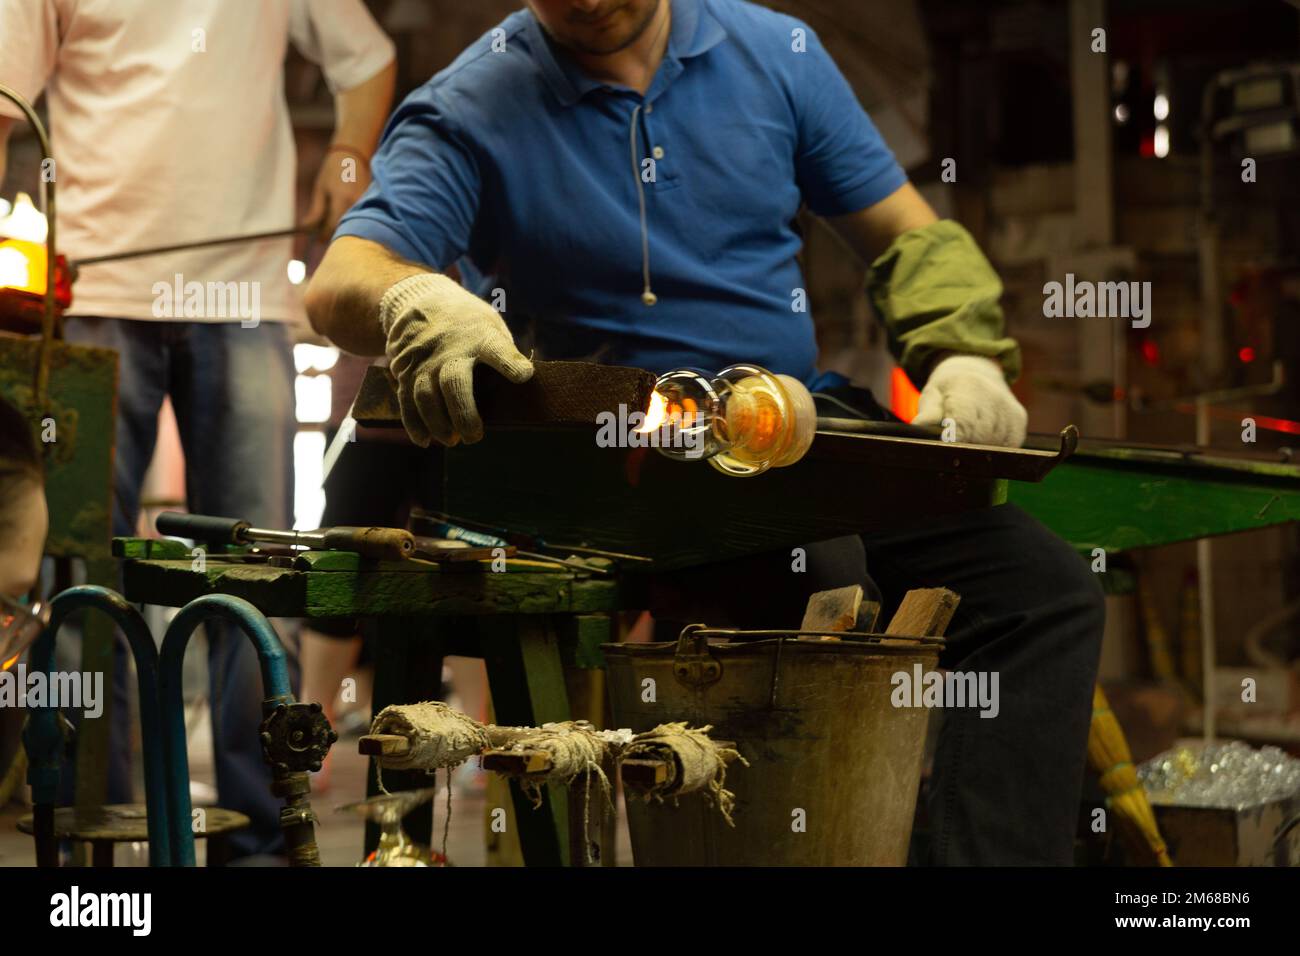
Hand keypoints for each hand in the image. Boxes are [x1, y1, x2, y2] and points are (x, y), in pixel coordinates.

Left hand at [305, 147, 370, 236]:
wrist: (352, 156)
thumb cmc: (332, 171)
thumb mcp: (320, 190)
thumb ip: (315, 211)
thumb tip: (305, 228)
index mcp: (342, 200)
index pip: (332, 227)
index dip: (323, 236)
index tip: (316, 239)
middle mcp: (356, 205)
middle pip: (343, 229)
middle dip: (331, 234)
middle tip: (321, 233)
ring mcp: (365, 205)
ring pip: (351, 225)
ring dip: (340, 227)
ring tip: (331, 219)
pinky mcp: (370, 205)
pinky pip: (357, 219)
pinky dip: (348, 220)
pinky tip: (342, 213)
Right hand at [380, 273, 533, 446]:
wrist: (423, 299)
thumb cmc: (469, 324)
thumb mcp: (491, 327)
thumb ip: (503, 357)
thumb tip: (523, 391)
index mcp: (481, 337)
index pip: (497, 350)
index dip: (510, 363)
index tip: (524, 375)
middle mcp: (451, 349)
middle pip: (455, 382)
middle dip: (464, 413)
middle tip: (474, 437)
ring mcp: (426, 360)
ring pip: (426, 395)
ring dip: (438, 423)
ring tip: (452, 441)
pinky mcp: (406, 370)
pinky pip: (407, 399)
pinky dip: (414, 423)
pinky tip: (425, 440)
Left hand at [912, 354, 1026, 446]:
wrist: (978, 374)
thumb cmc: (948, 390)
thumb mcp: (932, 395)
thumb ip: (927, 412)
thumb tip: (918, 425)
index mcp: (970, 388)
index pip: (964, 424)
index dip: (954, 441)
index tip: (947, 448)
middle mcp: (995, 398)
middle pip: (979, 438)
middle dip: (964, 446)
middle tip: (953, 444)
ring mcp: (1010, 410)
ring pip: (993, 445)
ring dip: (978, 448)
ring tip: (967, 437)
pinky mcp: (1019, 422)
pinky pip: (1006, 446)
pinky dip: (993, 448)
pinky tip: (983, 438)